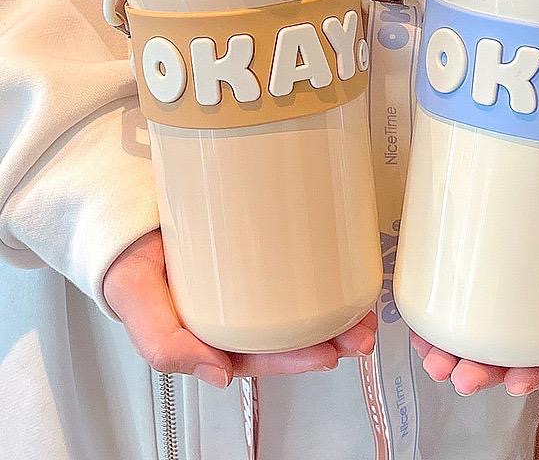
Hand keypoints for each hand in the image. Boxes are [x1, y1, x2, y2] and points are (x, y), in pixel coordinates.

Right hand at [103, 230, 375, 388]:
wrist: (124, 211)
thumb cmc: (128, 260)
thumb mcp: (136, 302)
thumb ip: (164, 343)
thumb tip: (218, 375)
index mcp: (211, 332)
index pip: (261, 353)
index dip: (297, 358)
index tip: (330, 351)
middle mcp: (235, 309)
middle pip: (289, 331)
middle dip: (331, 336)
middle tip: (363, 331)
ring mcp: (249, 277)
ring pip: (298, 301)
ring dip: (335, 308)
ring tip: (366, 307)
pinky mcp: (258, 243)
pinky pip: (295, 263)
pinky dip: (323, 270)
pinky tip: (344, 266)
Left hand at [411, 219, 538, 396]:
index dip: (538, 373)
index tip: (517, 383)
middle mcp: (526, 310)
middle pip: (507, 357)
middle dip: (483, 374)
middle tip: (461, 376)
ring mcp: (493, 296)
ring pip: (472, 342)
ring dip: (451, 359)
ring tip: (434, 361)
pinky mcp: (464, 277)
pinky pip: (446, 312)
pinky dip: (432, 328)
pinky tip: (420, 333)